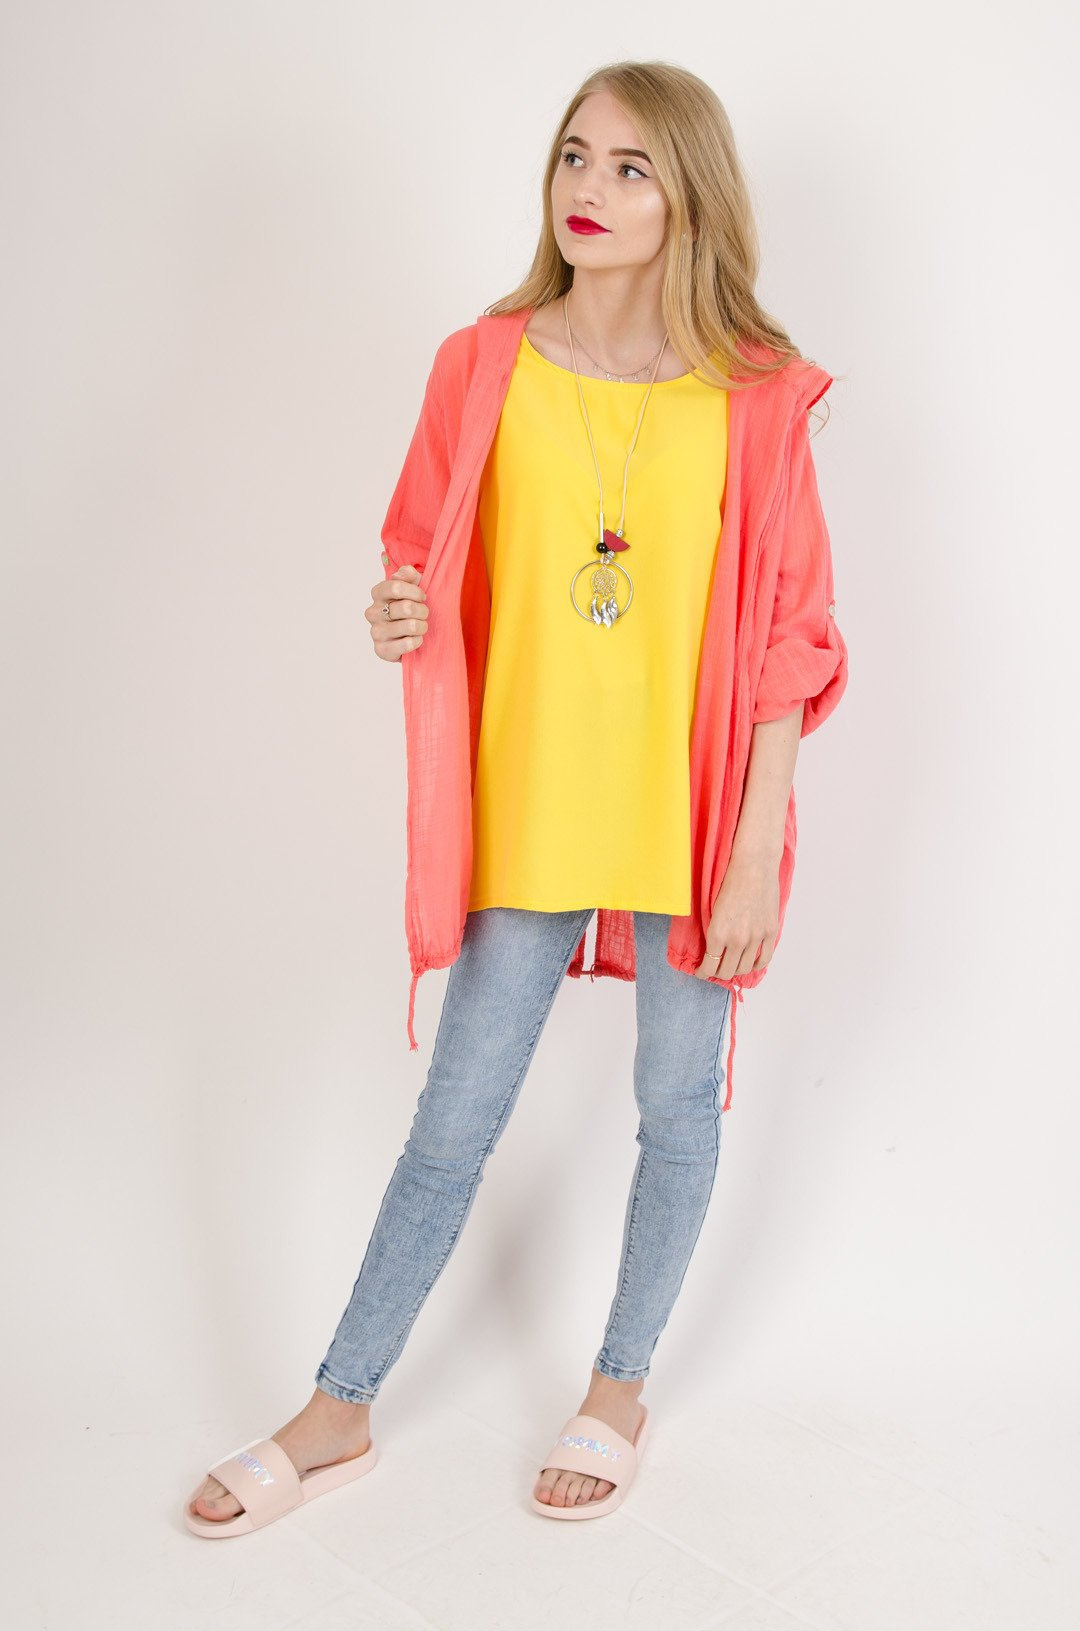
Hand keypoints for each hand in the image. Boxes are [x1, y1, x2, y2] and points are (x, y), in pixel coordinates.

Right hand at [366, 558, 428, 661]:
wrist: (407, 636)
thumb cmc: (410, 608)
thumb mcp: (412, 587)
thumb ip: (409, 575)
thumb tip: (406, 572)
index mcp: (378, 594)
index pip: (396, 587)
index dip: (415, 592)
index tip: (422, 596)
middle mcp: (373, 612)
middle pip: (406, 607)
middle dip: (423, 611)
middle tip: (424, 614)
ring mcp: (375, 632)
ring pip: (410, 626)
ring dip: (422, 626)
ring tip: (421, 627)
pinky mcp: (382, 650)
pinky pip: (408, 644)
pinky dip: (418, 641)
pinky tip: (416, 639)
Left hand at [692, 850, 779, 980]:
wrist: (753, 866)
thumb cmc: (728, 881)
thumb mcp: (712, 910)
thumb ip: (714, 933)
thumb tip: (712, 950)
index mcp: (718, 933)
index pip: (710, 966)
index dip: (703, 972)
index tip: (702, 971)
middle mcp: (737, 939)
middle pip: (727, 971)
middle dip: (718, 973)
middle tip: (715, 968)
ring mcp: (756, 937)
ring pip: (744, 968)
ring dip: (736, 969)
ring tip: (732, 964)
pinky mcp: (770, 932)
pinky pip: (764, 959)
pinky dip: (755, 965)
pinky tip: (749, 962)